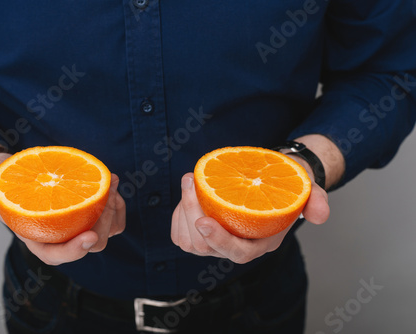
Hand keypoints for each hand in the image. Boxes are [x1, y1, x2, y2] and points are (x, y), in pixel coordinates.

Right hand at [0, 153, 125, 265]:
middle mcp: (63, 236)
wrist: (24, 175)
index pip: (56, 254)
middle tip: (105, 194)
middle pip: (92, 244)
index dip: (74, 251)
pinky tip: (111, 182)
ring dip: (114, 211)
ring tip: (111, 183)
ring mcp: (81, 226)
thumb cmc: (8, 183)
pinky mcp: (94, 214)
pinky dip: (117, 204)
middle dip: (104, 223)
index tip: (89, 237)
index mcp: (39, 237)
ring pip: (108, 231)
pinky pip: (114, 218)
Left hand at [171, 169, 328, 263]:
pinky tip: (186, 194)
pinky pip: (181, 235)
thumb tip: (320, 215)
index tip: (204, 220)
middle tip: (190, 181)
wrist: (270, 180)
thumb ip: (316, 201)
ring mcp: (217, 240)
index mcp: (260, 242)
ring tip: (189, 182)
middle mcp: (237, 245)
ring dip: (183, 213)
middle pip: (205, 247)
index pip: (238, 253)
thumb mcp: (306, 190)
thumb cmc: (285, 186)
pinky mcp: (202, 232)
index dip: (219, 241)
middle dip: (191, 215)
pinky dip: (179, 216)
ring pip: (189, 242)